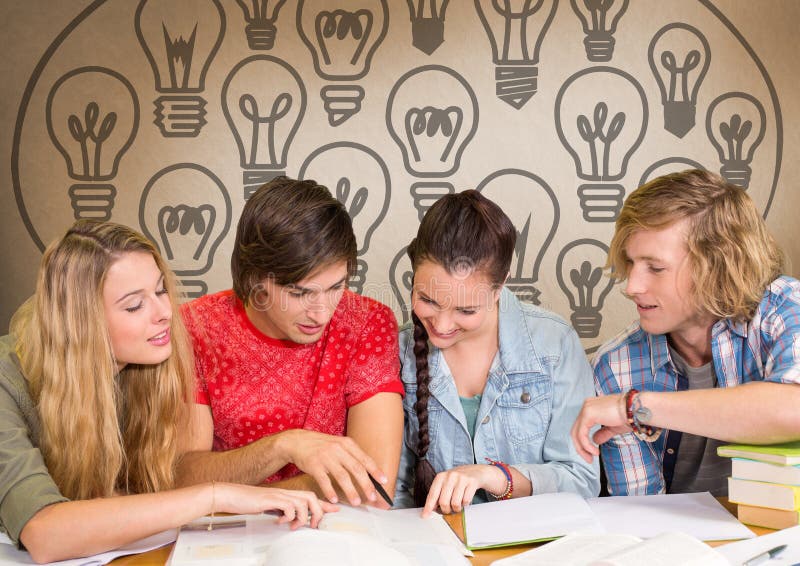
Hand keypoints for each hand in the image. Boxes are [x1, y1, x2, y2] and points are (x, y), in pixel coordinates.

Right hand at [216, 483, 337, 528]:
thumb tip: (293, 519)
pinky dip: (288, 516)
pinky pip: (288, 507)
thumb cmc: (249, 501)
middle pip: (311, 497)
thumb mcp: (270, 506)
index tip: (335, 509)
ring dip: (303, 517)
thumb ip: (283, 510)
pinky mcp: (271, 499)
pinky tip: (279, 521)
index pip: (310, 497)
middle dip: (318, 511)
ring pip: (303, 502)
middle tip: (314, 525)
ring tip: (295, 525)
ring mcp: (278, 495)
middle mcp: (285, 492)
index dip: (324, 503)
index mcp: (286, 493)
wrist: (232, 495)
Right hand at [279, 430, 385, 506]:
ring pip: (342, 476)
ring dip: (350, 490)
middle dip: (366, 484)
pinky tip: (334, 499)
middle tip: (372, 497)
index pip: (364, 458)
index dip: (375, 471)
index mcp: (347, 444)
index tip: (384, 481)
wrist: (298, 441)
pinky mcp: (314, 464)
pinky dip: (330, 491)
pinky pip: (324, 480)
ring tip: (356, 502)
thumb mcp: (338, 445)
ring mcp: (326, 456)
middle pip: (356, 468)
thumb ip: (351, 456)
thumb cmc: (321, 446)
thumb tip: (368, 473)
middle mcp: (338, 449)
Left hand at [422, 464, 499, 517]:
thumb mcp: (446, 483)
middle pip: (444, 502)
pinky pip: (466, 501)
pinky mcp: (472, 482)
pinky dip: (465, 504)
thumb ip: (438, 494)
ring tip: (458, 504)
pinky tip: (465, 499)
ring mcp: (461, 478)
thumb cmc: (458, 480)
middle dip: (446, 510)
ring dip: (457, 508)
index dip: (428, 507)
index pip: (432, 495)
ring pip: (455, 503)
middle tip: (449, 510)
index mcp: (441, 476)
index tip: (425, 516)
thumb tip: (430, 509)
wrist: (476, 471)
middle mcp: (450, 476)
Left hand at [570, 394, 630, 462]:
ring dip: (582, 448)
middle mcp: (587, 406)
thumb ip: (602, 433)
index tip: (590, 454)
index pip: (581, 426)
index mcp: (592, 407)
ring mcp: (586, 409)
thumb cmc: (629, 416)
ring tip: (591, 457)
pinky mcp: (588, 414)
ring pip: (577, 432)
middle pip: (576, 429)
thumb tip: (595, 440)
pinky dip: (586, 445)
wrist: (636, 410)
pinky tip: (595, 452)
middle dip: (580, 447)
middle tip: (588, 459)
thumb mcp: (613, 428)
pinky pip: (582, 433)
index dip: (583, 442)